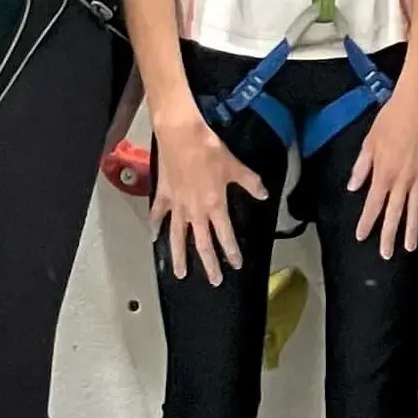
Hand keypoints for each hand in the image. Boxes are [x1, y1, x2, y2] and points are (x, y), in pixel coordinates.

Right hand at [149, 108, 268, 283]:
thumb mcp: (235, 166)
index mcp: (215, 206)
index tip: (236, 265)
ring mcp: (177, 206)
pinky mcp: (163, 196)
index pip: (225, 235)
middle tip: (213, 281)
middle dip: (208, 264)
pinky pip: (158, 215)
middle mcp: (195, 211)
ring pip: (177, 237)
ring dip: (179, 256)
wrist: (181, 135)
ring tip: (180, 273)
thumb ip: (250, 183)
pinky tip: (153, 238)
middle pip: (201, 244)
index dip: (231, 252)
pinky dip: (155, 227)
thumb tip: (263, 195)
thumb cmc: (209, 150)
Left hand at [344, 81, 417, 257]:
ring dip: (412, 230)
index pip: (373, 205)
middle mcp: (402, 180)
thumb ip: (362, 167)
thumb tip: (354, 188)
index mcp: (384, 173)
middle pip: (395, 214)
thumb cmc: (390, 120)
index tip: (362, 237)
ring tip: (410, 247)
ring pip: (415, 210)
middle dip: (389, 236)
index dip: (367, 223)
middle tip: (386, 255)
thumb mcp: (369, 142)